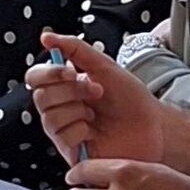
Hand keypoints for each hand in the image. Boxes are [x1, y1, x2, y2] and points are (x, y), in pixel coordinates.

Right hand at [29, 28, 161, 168]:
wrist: (153, 126)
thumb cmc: (130, 98)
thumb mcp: (103, 66)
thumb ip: (74, 49)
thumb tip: (46, 37)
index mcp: (64, 87)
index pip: (35, 77)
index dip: (48, 73)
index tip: (71, 72)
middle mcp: (60, 109)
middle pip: (40, 97)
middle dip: (71, 91)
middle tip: (97, 92)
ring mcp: (64, 132)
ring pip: (49, 118)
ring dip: (78, 111)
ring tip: (96, 114)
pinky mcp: (72, 153)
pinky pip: (62, 137)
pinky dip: (81, 130)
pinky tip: (95, 133)